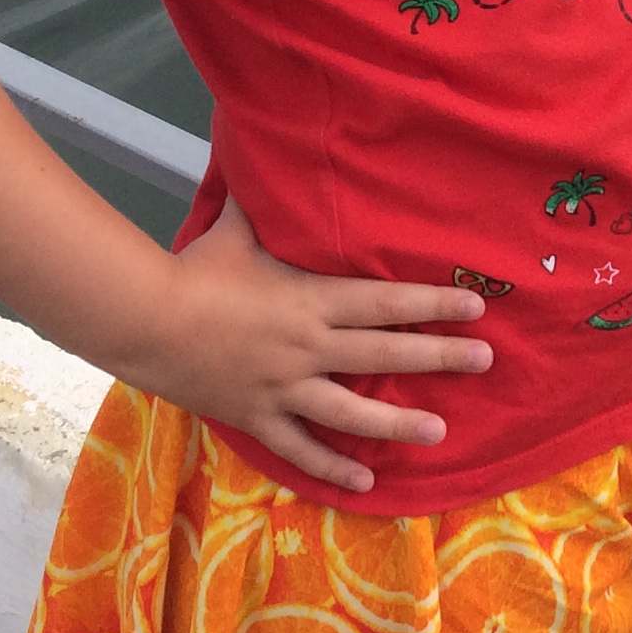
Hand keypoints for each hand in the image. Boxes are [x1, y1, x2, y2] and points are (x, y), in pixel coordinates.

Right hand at [134, 201, 491, 494]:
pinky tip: (365, 482)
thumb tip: (260, 150)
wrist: (146, 322)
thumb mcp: (234, 229)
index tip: (475, 308)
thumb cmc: (195, 271)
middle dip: (439, 356)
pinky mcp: (258, 417)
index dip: (434, 305)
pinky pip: (300, 449)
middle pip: (384, 353)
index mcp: (311, 300)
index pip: (387, 303)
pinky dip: (331, 467)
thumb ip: (258, 199)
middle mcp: (308, 347)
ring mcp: (284, 388)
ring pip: (352, 411)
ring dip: (397, 422)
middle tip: (485, 360)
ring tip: (439, 429)